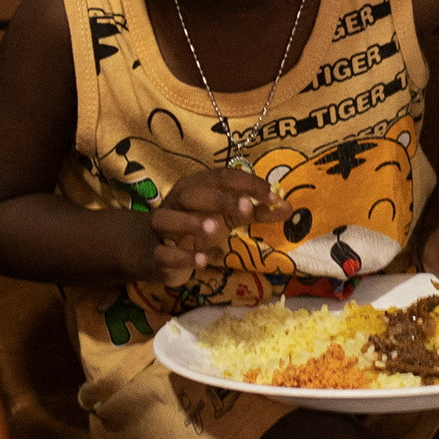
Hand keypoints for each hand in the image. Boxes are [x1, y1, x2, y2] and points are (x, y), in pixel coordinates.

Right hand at [145, 165, 276, 290]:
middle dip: (218, 199)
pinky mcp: (155, 255)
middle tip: (245, 208)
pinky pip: (163, 253)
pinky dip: (181, 257)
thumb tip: (288, 208)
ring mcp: (162, 229)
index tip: (273, 197)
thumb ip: (255, 211)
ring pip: (168, 220)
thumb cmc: (195, 226)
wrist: (150, 249)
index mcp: (196, 186)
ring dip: (191, 223)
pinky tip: (201, 261)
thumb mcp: (225, 215)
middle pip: (191, 194)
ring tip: (215, 230)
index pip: (221, 176)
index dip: (247, 184)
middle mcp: (176, 202)